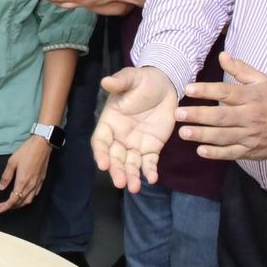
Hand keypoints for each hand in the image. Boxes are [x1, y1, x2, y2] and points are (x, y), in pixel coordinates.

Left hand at [0, 135, 51, 213]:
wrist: (42, 145)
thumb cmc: (26, 152)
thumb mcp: (12, 162)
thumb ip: (6, 176)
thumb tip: (1, 188)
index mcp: (22, 181)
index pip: (13, 200)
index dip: (5, 207)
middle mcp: (31, 185)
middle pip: (20, 202)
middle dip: (10, 207)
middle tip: (1, 207)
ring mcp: (37, 184)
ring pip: (28, 201)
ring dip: (19, 205)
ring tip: (11, 205)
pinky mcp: (41, 181)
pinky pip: (34, 195)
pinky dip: (27, 200)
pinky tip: (23, 198)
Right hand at [91, 65, 178, 192]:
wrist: (165, 85)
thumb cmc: (143, 81)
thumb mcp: (132, 78)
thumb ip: (120, 82)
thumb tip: (106, 82)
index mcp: (109, 122)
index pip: (101, 141)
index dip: (101, 153)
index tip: (103, 164)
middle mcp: (119, 137)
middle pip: (114, 158)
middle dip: (117, 170)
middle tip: (121, 182)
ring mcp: (135, 144)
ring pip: (130, 164)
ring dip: (131, 176)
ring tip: (134, 188)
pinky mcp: (152, 147)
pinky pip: (149, 162)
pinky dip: (149, 171)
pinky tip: (152, 179)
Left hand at [175, 53, 266, 161]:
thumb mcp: (261, 81)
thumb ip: (240, 69)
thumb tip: (222, 55)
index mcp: (251, 97)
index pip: (226, 92)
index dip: (207, 90)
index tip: (188, 89)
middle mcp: (249, 117)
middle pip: (221, 116)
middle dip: (198, 115)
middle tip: (178, 113)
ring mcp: (249, 135)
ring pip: (223, 136)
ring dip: (202, 135)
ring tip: (183, 132)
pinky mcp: (249, 151)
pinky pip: (231, 153)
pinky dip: (216, 153)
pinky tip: (200, 150)